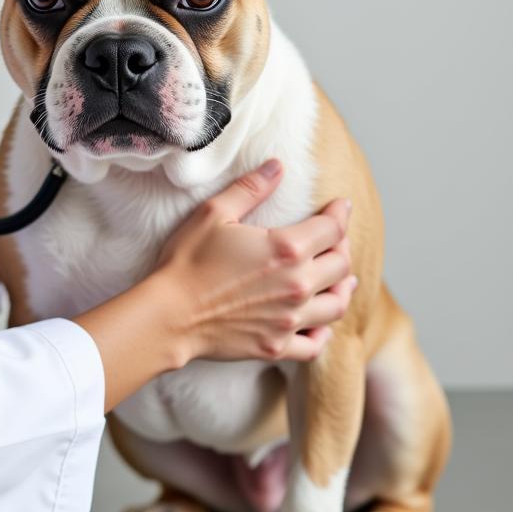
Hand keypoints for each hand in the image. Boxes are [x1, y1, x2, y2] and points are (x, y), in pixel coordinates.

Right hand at [157, 159, 356, 364]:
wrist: (168, 315)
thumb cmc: (188, 261)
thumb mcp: (214, 213)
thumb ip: (251, 188)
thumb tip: (278, 165)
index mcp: (287, 249)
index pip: (332, 229)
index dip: (340, 214)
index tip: (341, 207)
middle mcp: (296, 285)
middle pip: (341, 266)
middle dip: (343, 248)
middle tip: (336, 240)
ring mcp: (289, 319)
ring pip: (337, 305)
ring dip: (343, 288)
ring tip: (343, 280)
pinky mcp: (276, 345)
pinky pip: (315, 344)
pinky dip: (324, 333)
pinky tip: (321, 323)